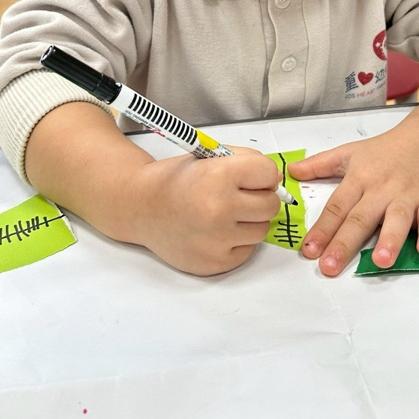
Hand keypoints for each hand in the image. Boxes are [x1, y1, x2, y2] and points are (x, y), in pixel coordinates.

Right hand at [132, 146, 280, 275]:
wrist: (142, 207)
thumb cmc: (177, 180)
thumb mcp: (209, 156)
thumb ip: (246, 161)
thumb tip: (276, 179)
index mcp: (218, 176)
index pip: (269, 174)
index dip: (262, 173)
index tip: (251, 175)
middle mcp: (219, 209)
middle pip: (271, 205)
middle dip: (260, 197)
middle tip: (239, 195)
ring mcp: (217, 240)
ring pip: (262, 229)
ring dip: (250, 220)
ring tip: (225, 212)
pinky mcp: (215, 262)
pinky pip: (247, 250)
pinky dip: (238, 240)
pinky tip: (217, 230)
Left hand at [288, 128, 418, 276]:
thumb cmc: (386, 149)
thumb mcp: (349, 152)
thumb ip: (319, 165)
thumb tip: (290, 171)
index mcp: (359, 179)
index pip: (337, 207)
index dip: (322, 229)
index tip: (308, 251)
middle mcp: (381, 189)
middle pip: (361, 218)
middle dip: (345, 243)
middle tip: (330, 266)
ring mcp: (408, 195)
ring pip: (397, 219)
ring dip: (389, 240)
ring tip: (380, 261)